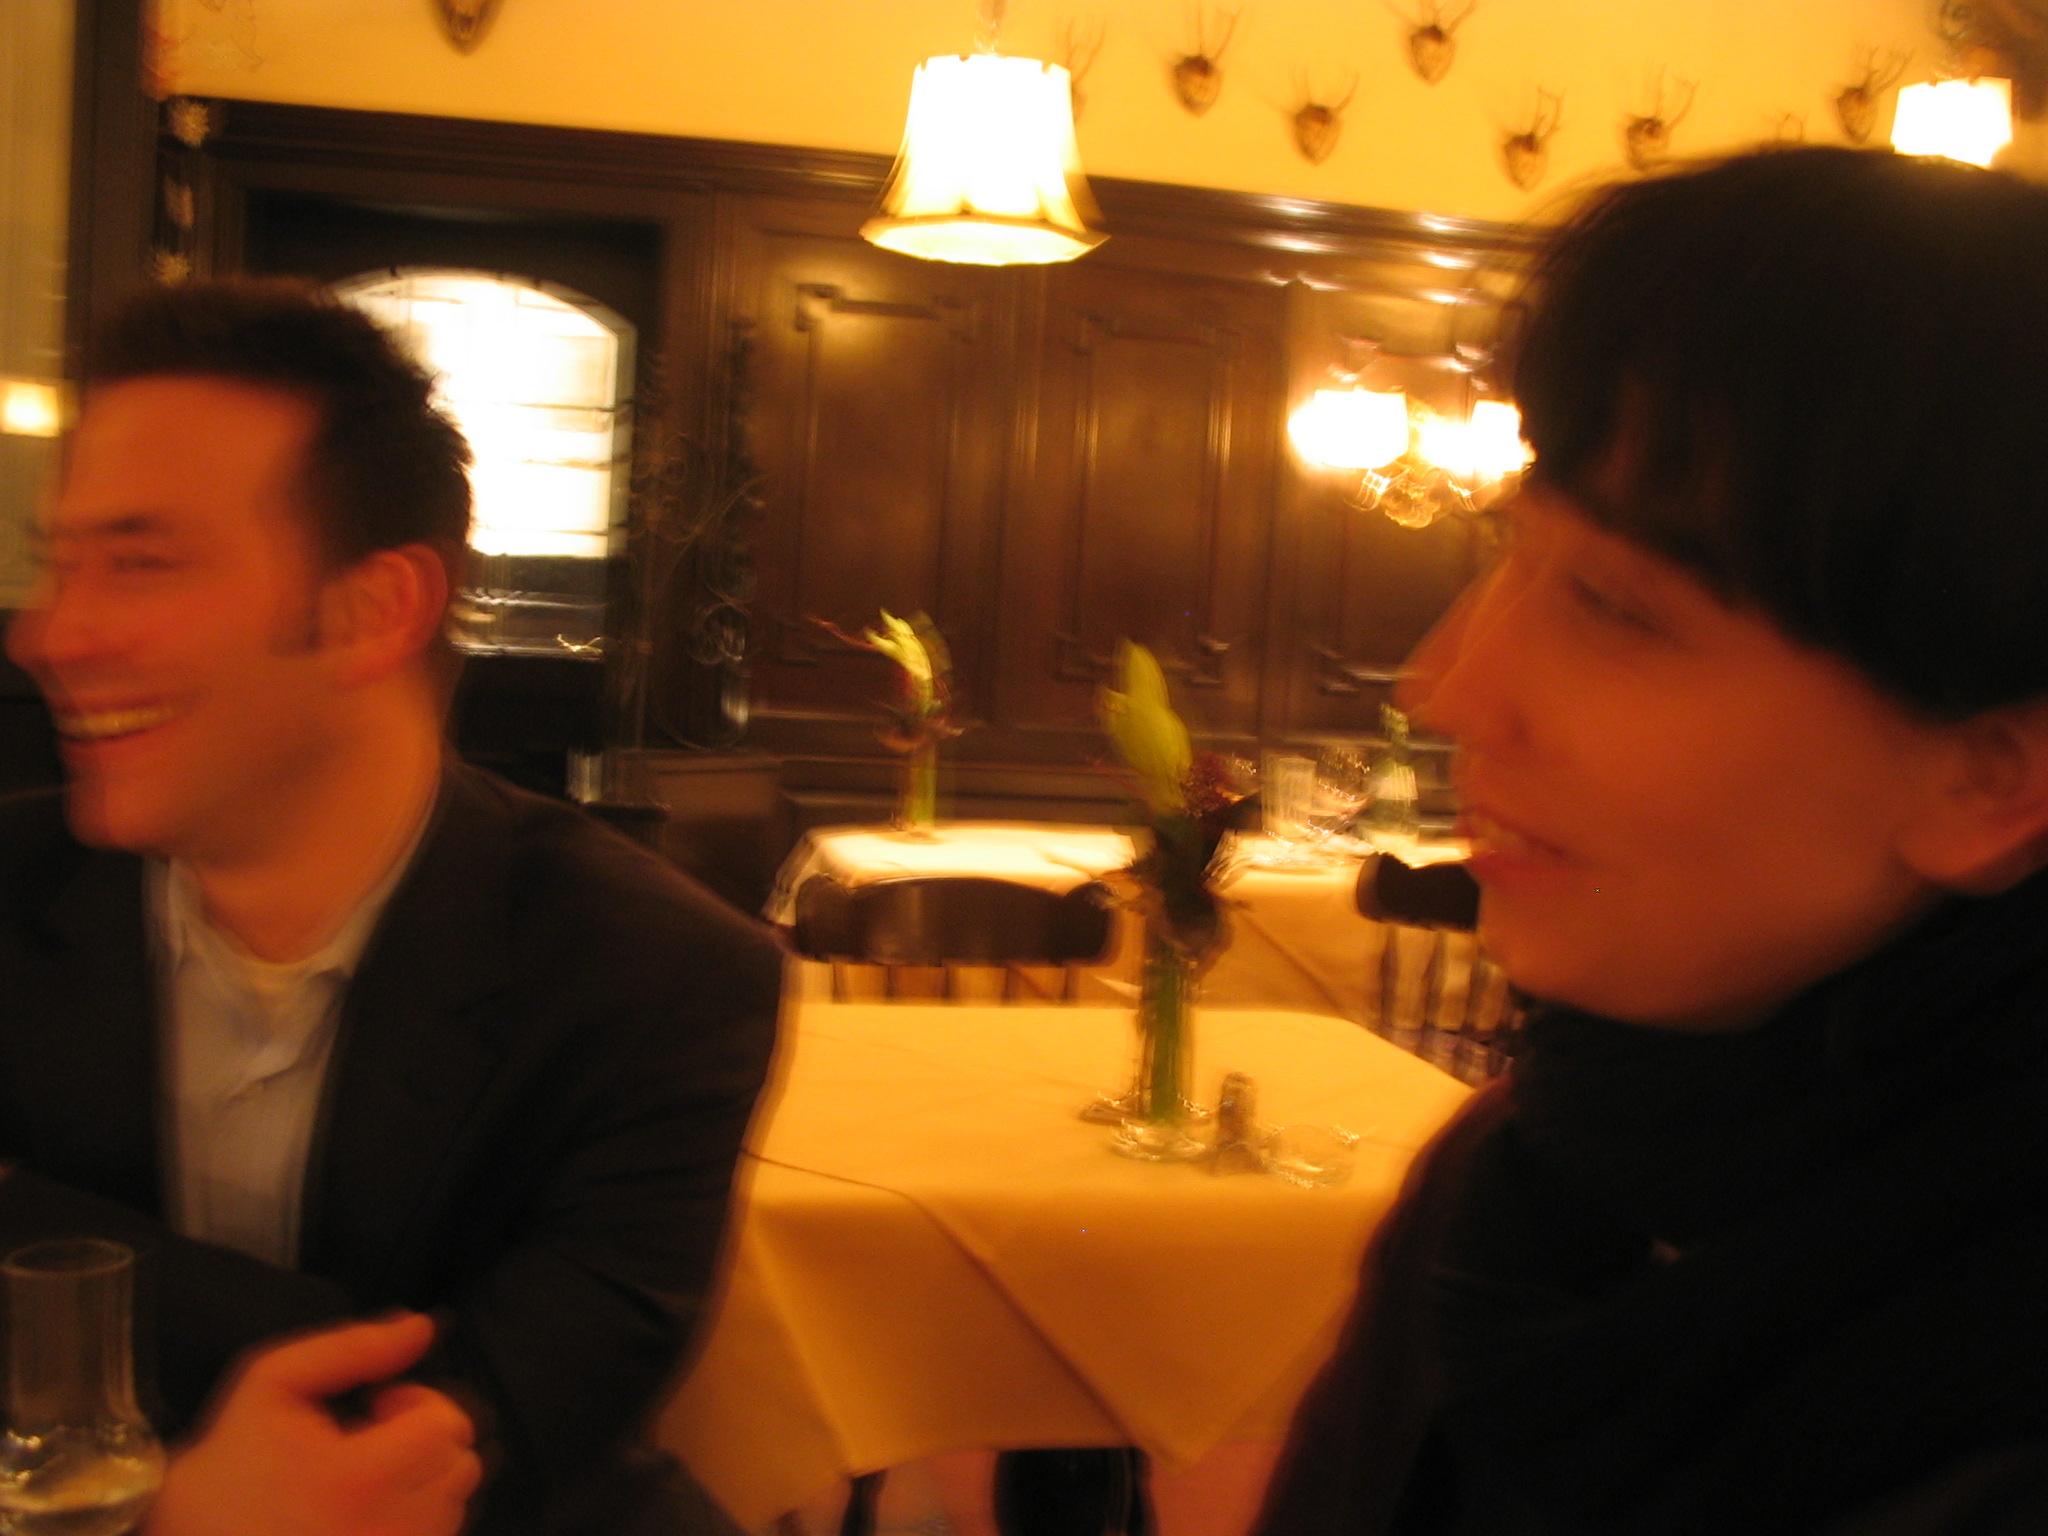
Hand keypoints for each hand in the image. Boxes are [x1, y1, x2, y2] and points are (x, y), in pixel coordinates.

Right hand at [144, 1313, 481, 1535]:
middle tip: (364, 1446)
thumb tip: (419, 1327)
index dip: (414, 1404)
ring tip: (356, 1485)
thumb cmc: (219, 1480)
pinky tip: (357, 1517)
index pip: (448, 1424)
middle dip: (420, 1442)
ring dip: (418, 1483)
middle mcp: (390, 1531)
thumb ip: (349, 1347)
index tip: (373, 1411)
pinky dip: (407, 1522)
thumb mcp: (267, 1386)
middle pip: (460, 1465)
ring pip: (451, 1506)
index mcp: (364, 1479)